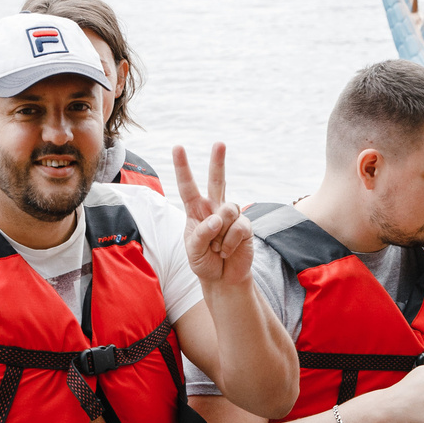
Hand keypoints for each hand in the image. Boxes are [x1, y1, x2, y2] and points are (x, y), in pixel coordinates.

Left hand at [173, 143, 253, 288]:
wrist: (223, 279)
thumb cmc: (204, 262)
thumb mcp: (193, 250)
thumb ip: (202, 233)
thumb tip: (218, 218)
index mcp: (196, 210)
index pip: (187, 186)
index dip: (182, 167)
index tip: (178, 147)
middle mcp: (214, 208)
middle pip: (217, 180)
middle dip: (218, 161)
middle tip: (220, 143)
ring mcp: (231, 216)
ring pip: (228, 209)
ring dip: (220, 233)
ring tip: (217, 248)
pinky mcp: (245, 226)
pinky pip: (237, 227)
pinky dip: (229, 243)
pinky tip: (227, 252)